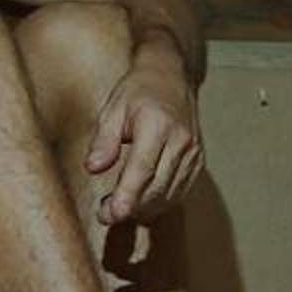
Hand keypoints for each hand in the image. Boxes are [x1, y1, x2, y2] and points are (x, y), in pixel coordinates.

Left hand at [85, 54, 200, 225]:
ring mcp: (193, 154)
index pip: (143, 168)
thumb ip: (104, 140)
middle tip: (103, 215)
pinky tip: (140, 202)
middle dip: (130, 207)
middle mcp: (181, 142)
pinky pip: (179, 192)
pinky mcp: (197, 162)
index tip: (113, 214)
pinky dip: (159, 202)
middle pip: (156, 187)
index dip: (127, 195)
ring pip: (169, 195)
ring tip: (116, 207)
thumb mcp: (113, 109)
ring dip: (143, 208)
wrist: (171, 77)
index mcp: (158, 125)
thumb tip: (93, 168)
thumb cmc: (138, 91)